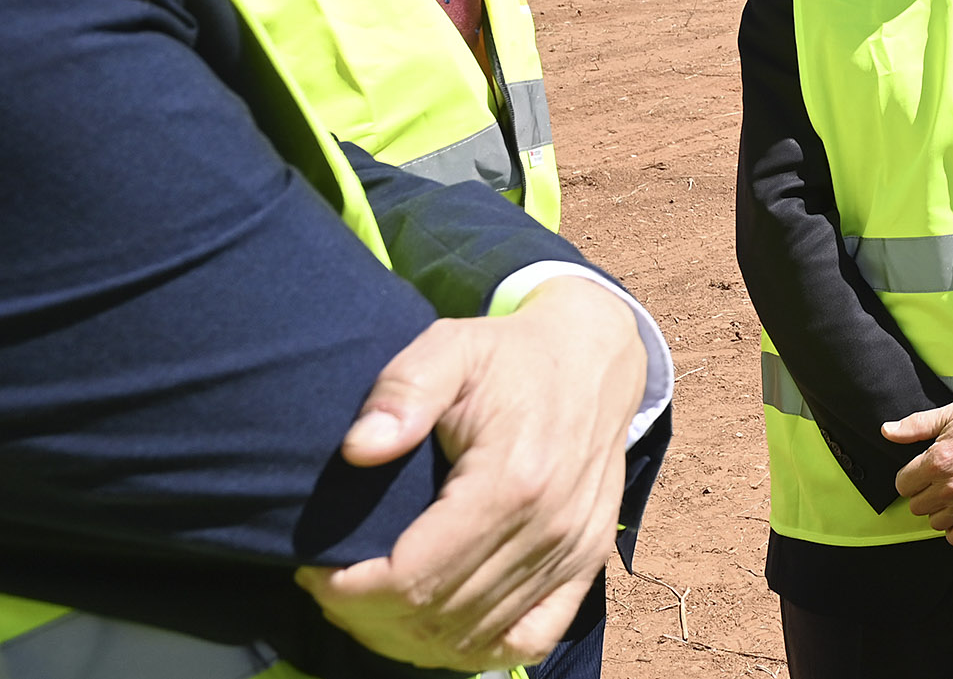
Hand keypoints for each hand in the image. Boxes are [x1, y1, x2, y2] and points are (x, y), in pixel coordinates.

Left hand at [295, 277, 648, 670]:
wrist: (596, 356)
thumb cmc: (511, 356)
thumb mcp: (451, 348)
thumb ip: (403, 390)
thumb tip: (358, 449)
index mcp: (512, 480)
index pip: (413, 578)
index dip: (349, 590)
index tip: (313, 566)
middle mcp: (549, 528)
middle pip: (437, 617)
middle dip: (365, 615)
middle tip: (329, 586)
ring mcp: (574, 552)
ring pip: (474, 637)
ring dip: (406, 637)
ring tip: (366, 604)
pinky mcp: (588, 563)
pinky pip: (530, 639)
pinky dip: (475, 651)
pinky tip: (433, 634)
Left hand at [885, 392, 952, 541]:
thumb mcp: (952, 413)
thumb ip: (915, 426)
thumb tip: (887, 431)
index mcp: (937, 461)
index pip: (902, 484)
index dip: (911, 477)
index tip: (923, 471)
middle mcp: (949, 487)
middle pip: (916, 506)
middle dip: (924, 494)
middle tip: (940, 482)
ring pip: (934, 522)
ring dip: (940, 511)